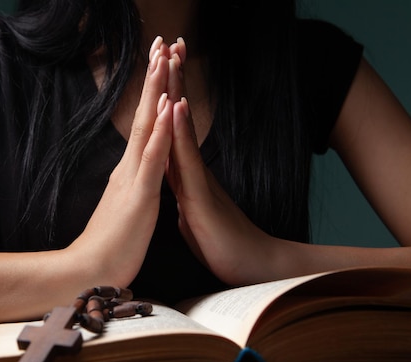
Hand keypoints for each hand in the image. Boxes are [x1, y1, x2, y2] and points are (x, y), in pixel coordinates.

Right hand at [68, 38, 173, 287]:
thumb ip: (130, 190)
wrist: (91, 273)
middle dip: (153, 77)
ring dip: (156, 91)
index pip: (143, 126)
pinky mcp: (139, 196)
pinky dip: (159, 130)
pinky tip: (166, 106)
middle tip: (159, 42)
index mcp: (130, 173)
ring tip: (162, 58)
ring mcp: (133, 180)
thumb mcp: (125, 212)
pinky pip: (152, 159)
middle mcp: (128, 168)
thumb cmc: (110, 247)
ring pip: (146, 128)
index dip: (151, 94)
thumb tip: (131, 180)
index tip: (158, 65)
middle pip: (142, 115)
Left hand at [164, 39, 277, 285]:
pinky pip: (186, 160)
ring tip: (172, 58)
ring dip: (174, 92)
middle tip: (171, 44)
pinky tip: (175, 106)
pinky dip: (179, 131)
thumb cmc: (220, 243)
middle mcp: (191, 170)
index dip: (165, 98)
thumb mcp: (192, 215)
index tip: (161, 68)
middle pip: (177, 119)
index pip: (171, 129)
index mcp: (185, 175)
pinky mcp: (200, 196)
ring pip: (181, 129)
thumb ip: (182, 197)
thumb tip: (175, 191)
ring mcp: (197, 179)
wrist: (249, 267)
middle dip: (172, 81)